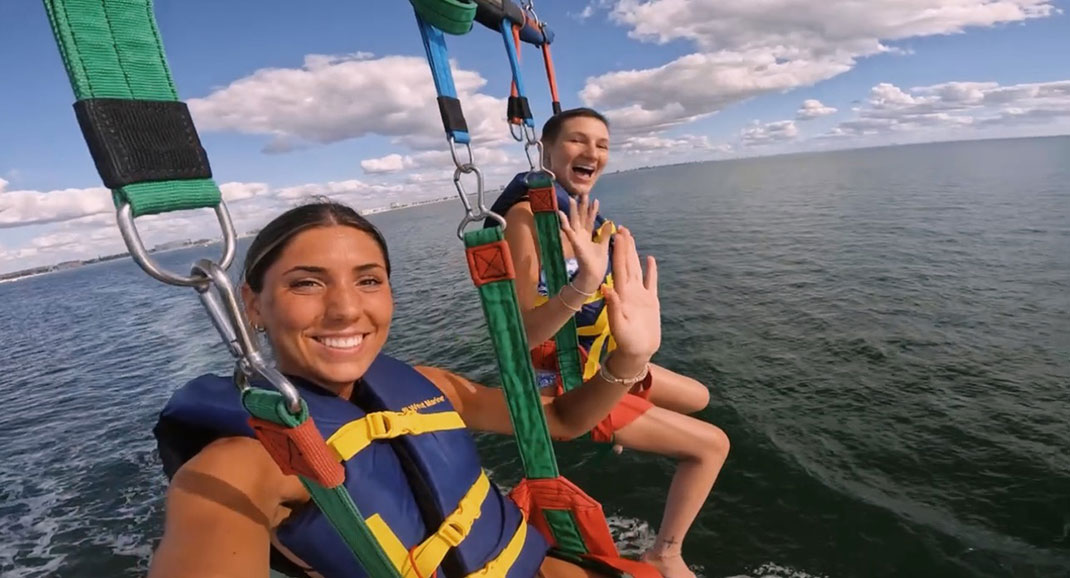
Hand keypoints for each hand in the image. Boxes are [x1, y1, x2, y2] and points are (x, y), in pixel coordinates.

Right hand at [558, 194, 610, 292]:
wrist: (593, 275)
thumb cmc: (598, 263)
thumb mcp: (604, 245)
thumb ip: (606, 234)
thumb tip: (610, 223)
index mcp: (588, 236)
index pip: (590, 220)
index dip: (592, 210)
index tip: (596, 200)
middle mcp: (581, 236)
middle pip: (581, 218)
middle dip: (582, 206)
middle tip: (582, 194)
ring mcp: (577, 239)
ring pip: (574, 221)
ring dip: (573, 210)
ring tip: (572, 199)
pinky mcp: (575, 243)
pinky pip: (568, 231)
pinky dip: (564, 223)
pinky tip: (561, 214)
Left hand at [601, 227, 659, 360]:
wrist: (637, 352)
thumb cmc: (627, 342)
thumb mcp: (618, 324)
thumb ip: (613, 306)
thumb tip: (606, 287)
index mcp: (622, 294)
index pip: (620, 267)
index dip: (619, 251)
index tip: (617, 235)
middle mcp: (630, 291)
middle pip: (627, 264)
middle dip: (625, 247)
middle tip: (622, 228)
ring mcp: (640, 295)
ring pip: (637, 269)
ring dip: (634, 254)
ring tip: (632, 238)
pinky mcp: (650, 301)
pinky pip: (651, 282)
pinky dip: (651, 271)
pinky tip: (650, 259)